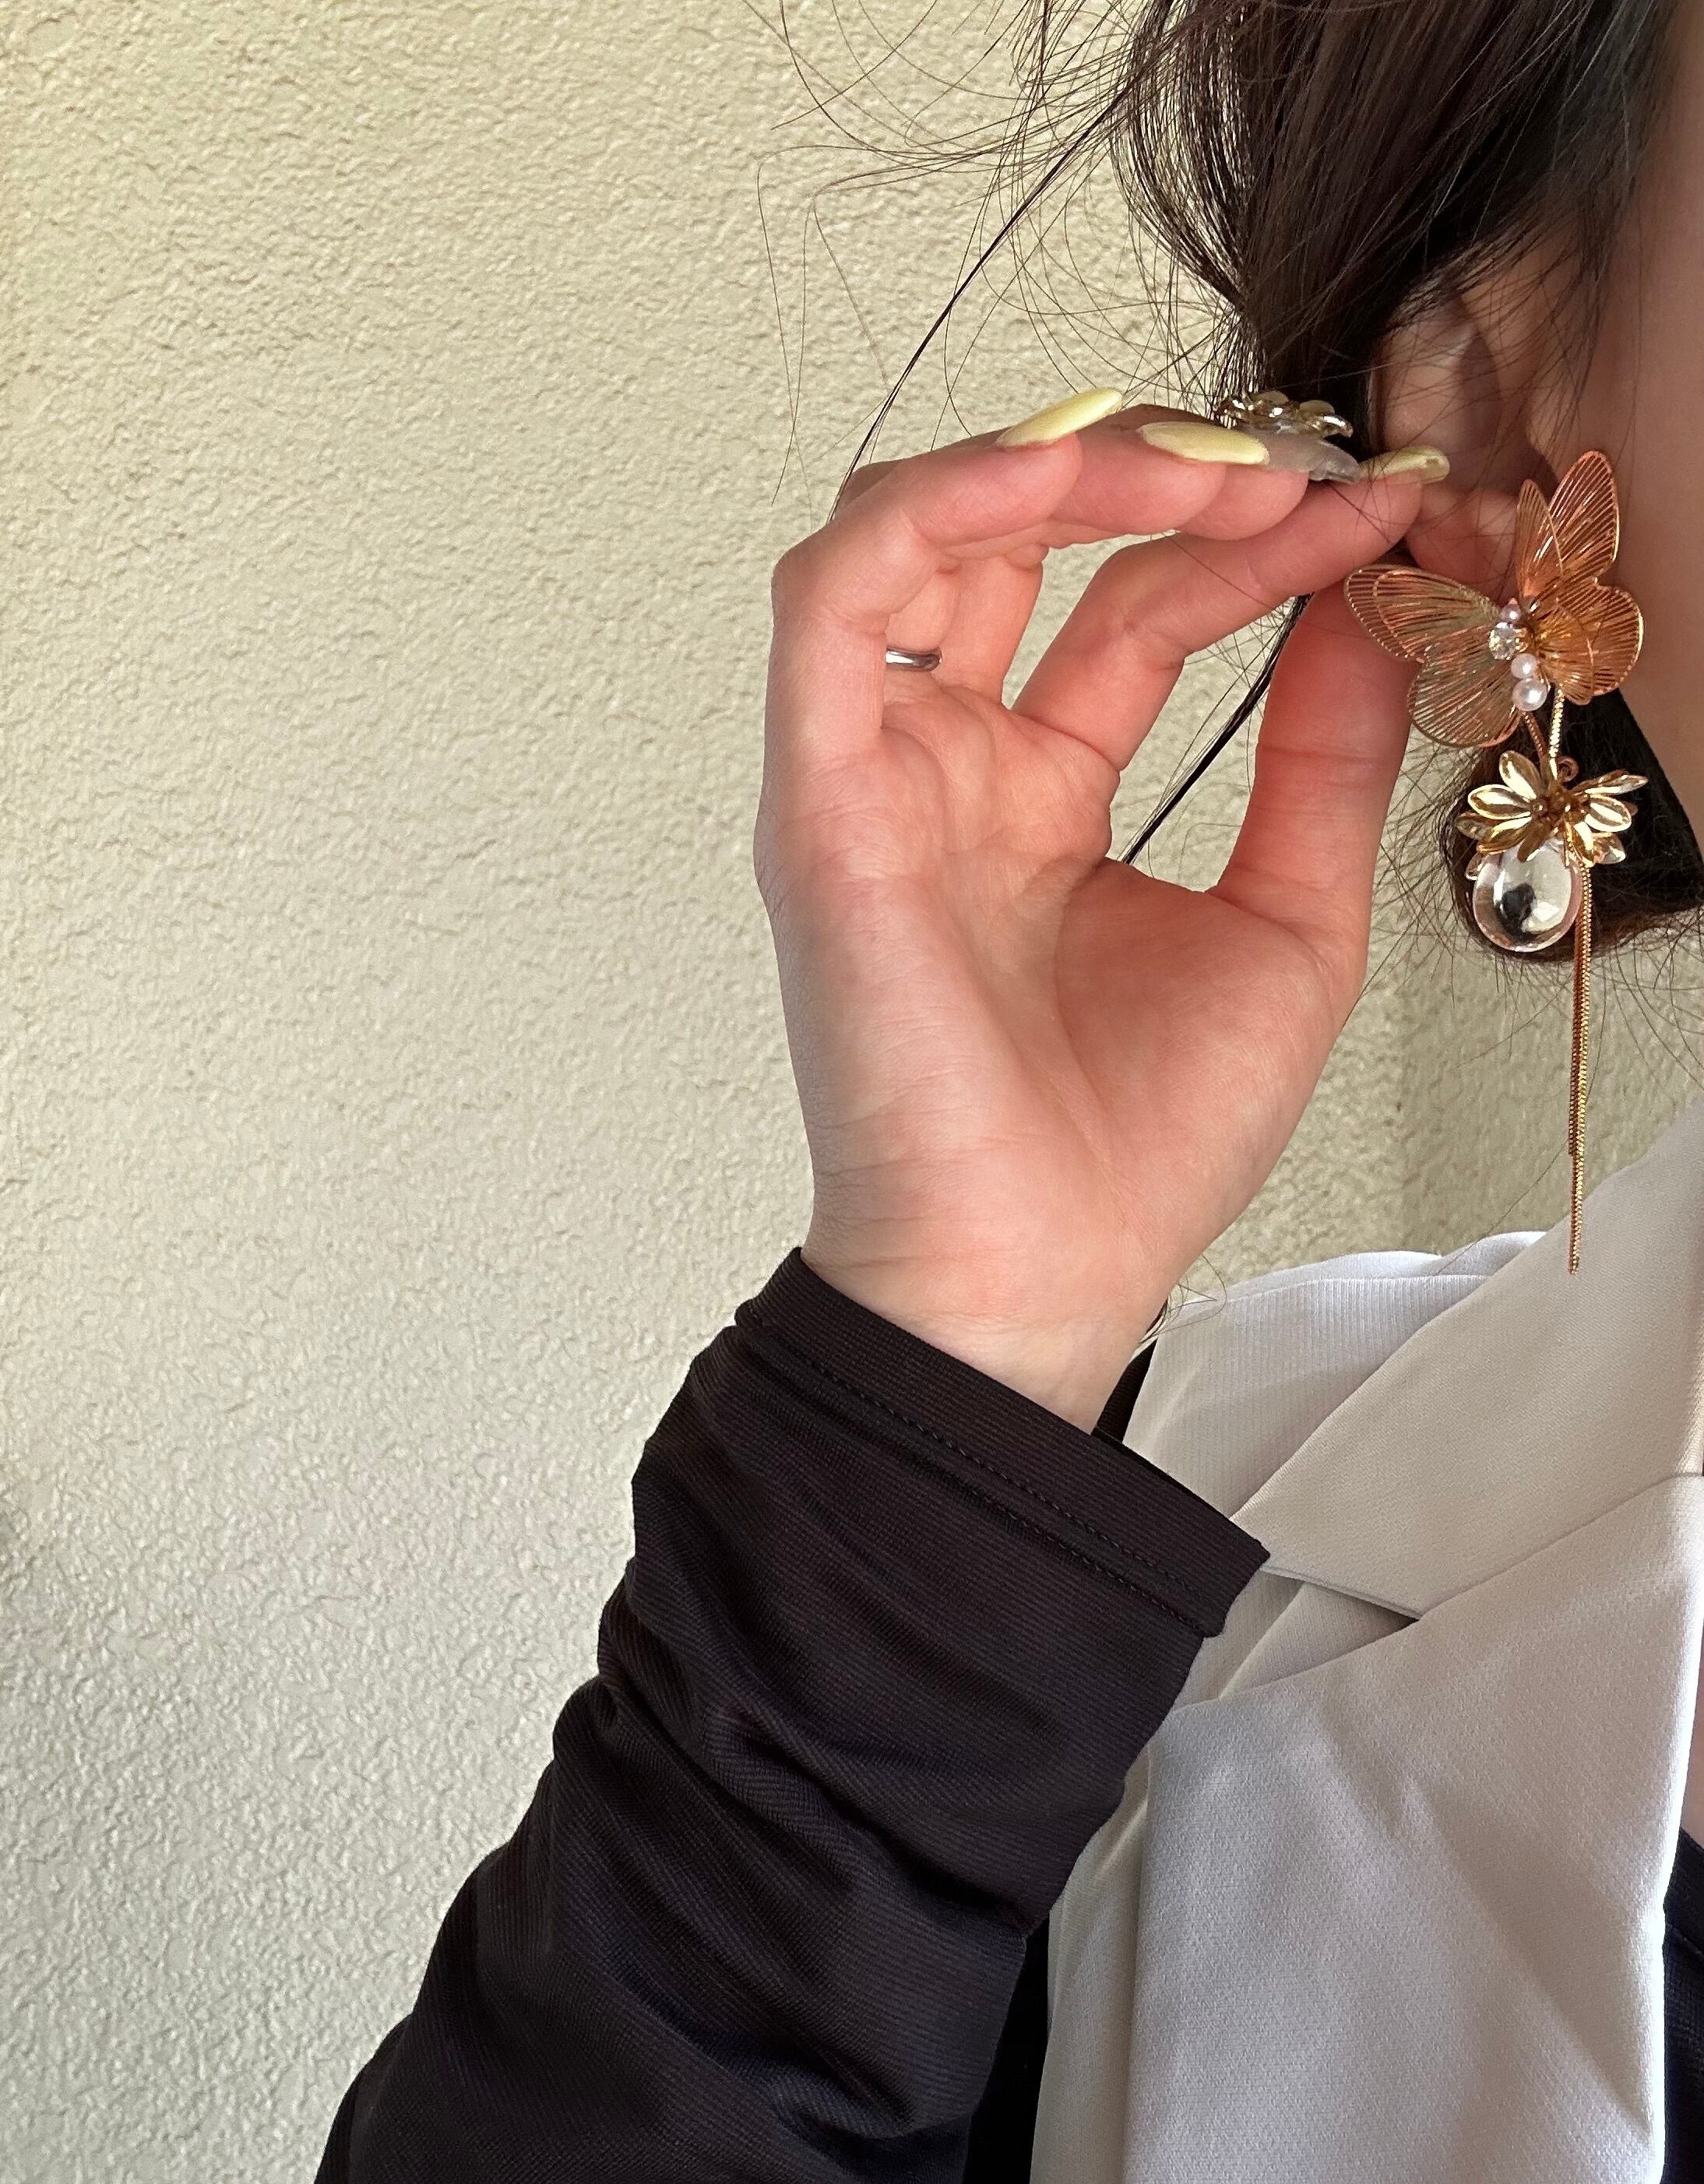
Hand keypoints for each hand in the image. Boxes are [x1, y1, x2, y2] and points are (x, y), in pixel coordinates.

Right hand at [756, 396, 1425, 1428]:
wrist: (1039, 1275)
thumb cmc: (1136, 1146)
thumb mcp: (1289, 926)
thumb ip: (1318, 763)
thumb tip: (1365, 608)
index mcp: (1042, 801)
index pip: (1135, 611)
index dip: (1251, 547)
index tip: (1373, 516)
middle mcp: (951, 771)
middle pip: (1025, 551)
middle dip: (1164, 482)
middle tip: (1296, 468)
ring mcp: (879, 778)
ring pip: (913, 538)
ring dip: (1057, 468)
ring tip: (1207, 467)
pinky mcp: (820, 800)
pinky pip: (834, 605)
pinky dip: (931, 512)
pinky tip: (1055, 478)